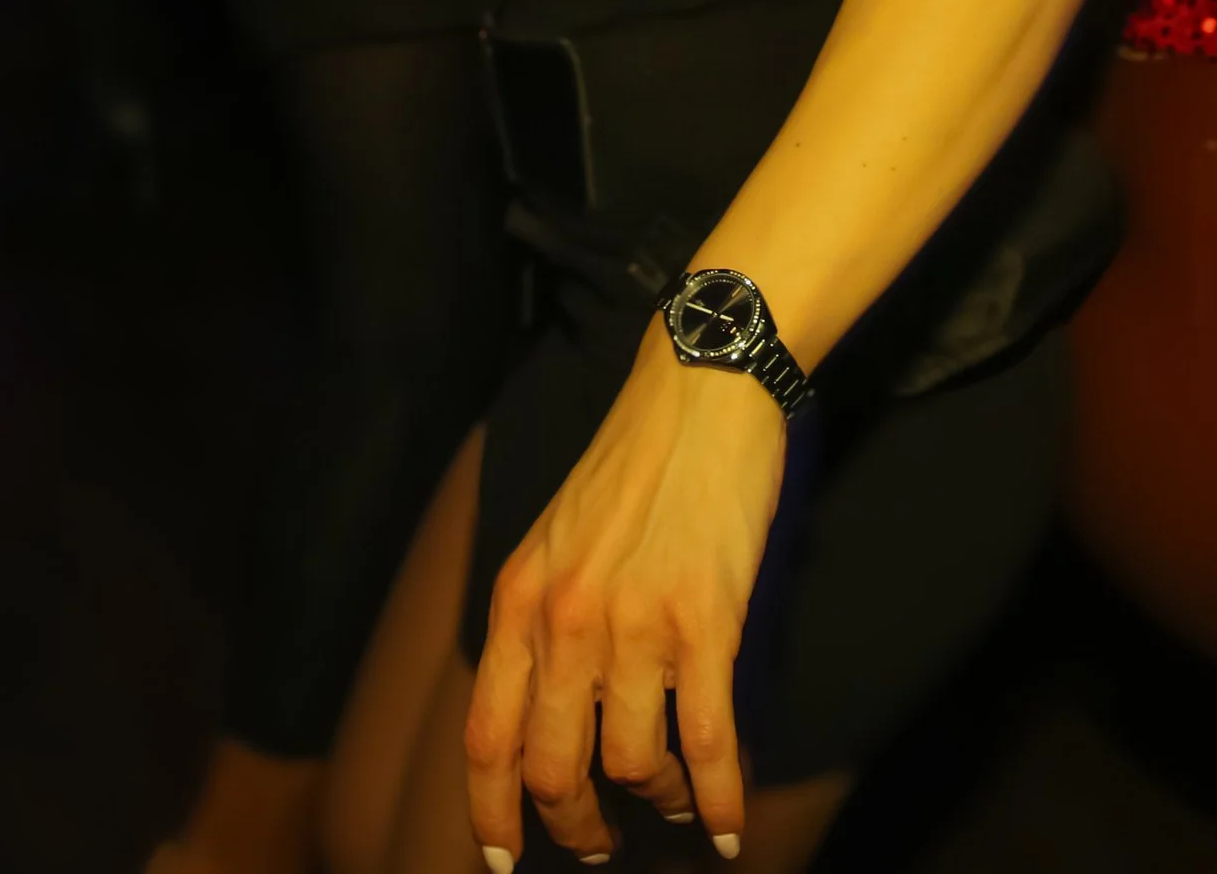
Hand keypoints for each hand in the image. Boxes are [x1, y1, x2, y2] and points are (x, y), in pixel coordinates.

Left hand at [467, 324, 788, 864]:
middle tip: (602, 842)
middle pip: (554, 770)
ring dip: (658, 799)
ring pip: (635, 764)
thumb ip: (541, 614)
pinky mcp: (707, 622)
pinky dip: (719, 798)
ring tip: (675, 800)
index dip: (492, 816)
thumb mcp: (556, 535)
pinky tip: (729, 826)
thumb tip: (550, 701)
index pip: (487, 741)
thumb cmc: (637, 457)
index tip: (505, 860)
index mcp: (520, 601)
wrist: (703, 389)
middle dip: (579, 825)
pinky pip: (709, 741)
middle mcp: (566, 624)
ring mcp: (637, 627)